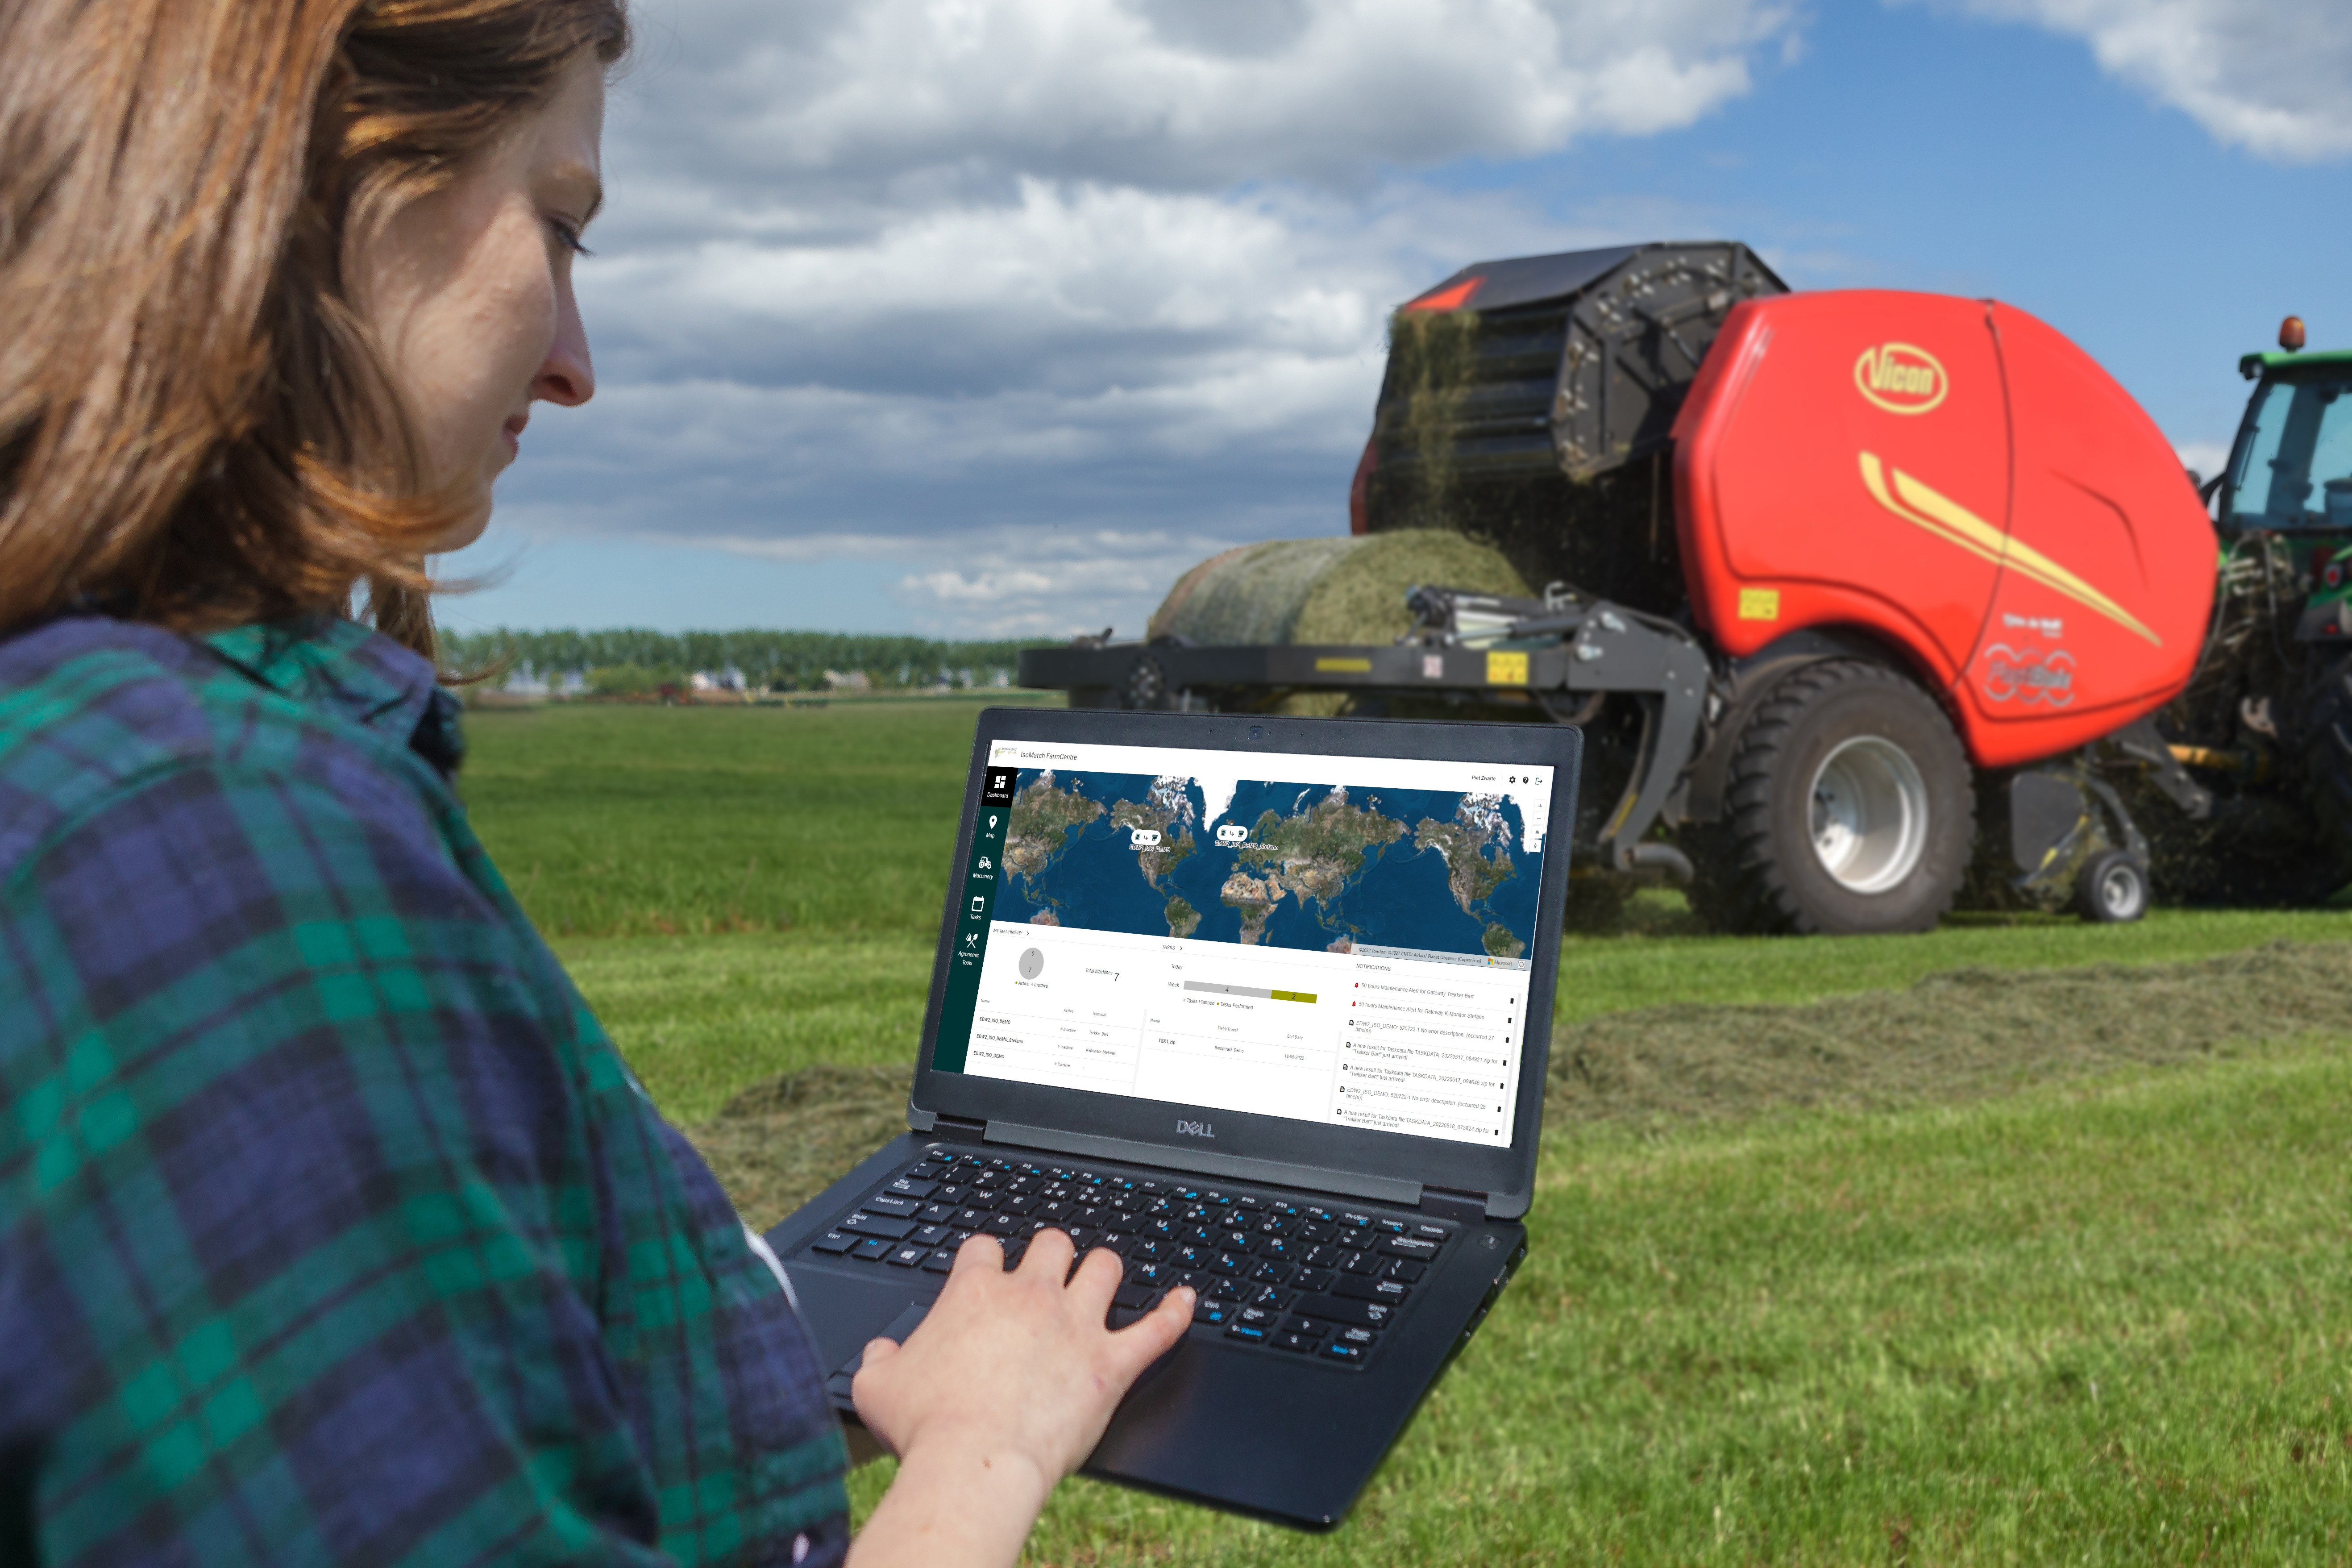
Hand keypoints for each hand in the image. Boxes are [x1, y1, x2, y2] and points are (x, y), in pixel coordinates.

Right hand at [844, 1232, 1192, 1566]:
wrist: (972, 1463)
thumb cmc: (924, 1428)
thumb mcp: (876, 1386)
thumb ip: (878, 1358)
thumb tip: (879, 1352)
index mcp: (975, 1291)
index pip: (985, 1247)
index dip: (988, 1258)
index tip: (988, 1272)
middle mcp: (1030, 1296)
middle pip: (1052, 1242)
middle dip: (1052, 1253)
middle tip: (1050, 1273)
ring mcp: (1075, 1325)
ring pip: (1104, 1267)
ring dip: (1104, 1271)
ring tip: (1103, 1279)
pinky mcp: (1111, 1363)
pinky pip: (1158, 1328)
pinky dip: (1176, 1312)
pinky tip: (1187, 1299)